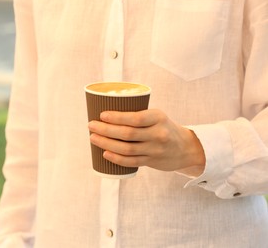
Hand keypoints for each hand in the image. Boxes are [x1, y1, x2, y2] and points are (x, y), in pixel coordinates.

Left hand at [88, 109, 205, 171]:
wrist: (186, 148)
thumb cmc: (163, 127)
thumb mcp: (156, 117)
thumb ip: (138, 116)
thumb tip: (106, 115)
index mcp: (158, 118)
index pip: (135, 118)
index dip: (117, 117)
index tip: (101, 115)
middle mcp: (158, 134)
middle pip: (127, 134)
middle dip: (106, 130)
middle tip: (91, 125)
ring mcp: (155, 150)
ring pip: (127, 149)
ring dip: (107, 144)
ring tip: (93, 138)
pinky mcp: (151, 162)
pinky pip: (131, 162)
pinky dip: (116, 158)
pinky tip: (105, 154)